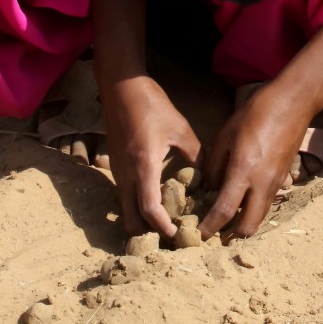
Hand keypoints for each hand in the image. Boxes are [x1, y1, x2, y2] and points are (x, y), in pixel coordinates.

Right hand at [101, 75, 201, 237]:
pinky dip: (137, 204)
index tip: (177, 235)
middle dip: (149, 232)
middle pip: (130, 219)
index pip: (148, 208)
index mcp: (143, 165)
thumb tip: (208, 178)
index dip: (163, 227)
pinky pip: (124, 196)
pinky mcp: (115, 167)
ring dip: (142, 219)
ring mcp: (116, 172)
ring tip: (167, 220)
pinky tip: (157, 199)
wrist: (121, 88)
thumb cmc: (151, 105)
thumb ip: (195, 155)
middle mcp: (125, 174)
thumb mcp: (180, 129)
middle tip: (172, 233)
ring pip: (125, 209)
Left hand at [200, 81, 314, 239]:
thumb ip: (215, 164)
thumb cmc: (255, 113)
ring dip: (243, 224)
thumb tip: (210, 187)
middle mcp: (262, 183)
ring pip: (260, 217)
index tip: (199, 233)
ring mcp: (276, 182)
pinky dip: (254, 210)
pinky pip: (267, 203)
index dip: (210, 226)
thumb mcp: (226, 134)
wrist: (293, 102)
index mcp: (244, 171)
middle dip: (230, 236)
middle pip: (248, 226)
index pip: (225, 210)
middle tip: (214, 234)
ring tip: (226, 221)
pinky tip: (243, 202)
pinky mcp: (284, 177)